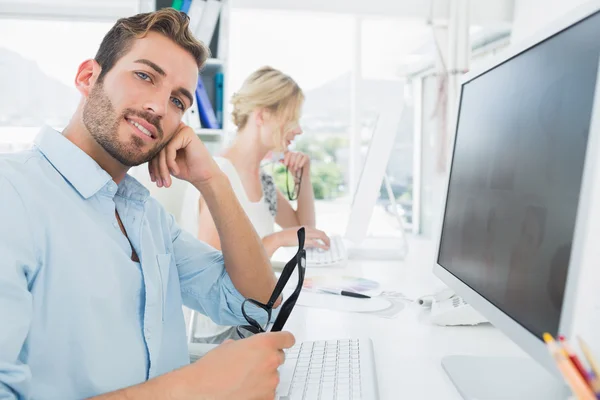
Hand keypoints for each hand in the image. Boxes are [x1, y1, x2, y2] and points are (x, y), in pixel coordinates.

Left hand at [148, 122, 219, 187]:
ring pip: (162, 149)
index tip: (153, 180)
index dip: (151, 165)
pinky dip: (170, 162)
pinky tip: (176, 171)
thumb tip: (137, 154)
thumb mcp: (165, 163)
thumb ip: (154, 156)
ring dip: (163, 168)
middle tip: (160, 183)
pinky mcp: (186, 132)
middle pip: (156, 148)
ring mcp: (181, 129)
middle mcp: (174, 129)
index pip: (153, 148)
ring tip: (166, 181)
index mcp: (168, 135)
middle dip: (157, 168)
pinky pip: (170, 148)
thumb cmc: (186, 169)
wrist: (204, 176)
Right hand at [173, 331, 294, 399]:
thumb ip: (248, 344)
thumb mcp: (230, 345)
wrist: (201, 389)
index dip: (283, 340)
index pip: (287, 339)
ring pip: (272, 376)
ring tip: (243, 379)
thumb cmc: (212, 368)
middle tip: (251, 364)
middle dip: (267, 360)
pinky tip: (244, 389)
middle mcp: (270, 361)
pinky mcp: (267, 398)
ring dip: (262, 377)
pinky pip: (268, 391)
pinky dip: (259, 391)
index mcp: (263, 344)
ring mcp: (270, 381)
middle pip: (279, 358)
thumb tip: (252, 349)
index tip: (283, 342)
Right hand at [274, 226, 329, 249]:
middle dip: (326, 238)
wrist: (280, 237)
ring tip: (328, 246)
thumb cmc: (285, 236)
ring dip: (326, 241)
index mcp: (305, 227)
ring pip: (321, 236)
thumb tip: (306, 242)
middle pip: (321, 232)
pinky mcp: (305, 240)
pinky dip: (322, 246)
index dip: (322, 235)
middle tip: (328, 243)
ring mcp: (307, 234)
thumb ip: (302, 236)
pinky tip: (325, 248)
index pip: (317, 230)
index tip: (324, 240)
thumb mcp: (295, 234)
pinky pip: (316, 243)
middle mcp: (307, 229)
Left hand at [281, 151, 309, 176]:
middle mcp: (296, 153)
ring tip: (295, 169)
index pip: (287, 152)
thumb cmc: (294, 173)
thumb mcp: (289, 168)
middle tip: (291, 166)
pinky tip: (299, 166)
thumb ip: (285, 163)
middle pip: (293, 153)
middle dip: (291, 160)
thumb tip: (280, 160)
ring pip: (298, 154)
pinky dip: (301, 162)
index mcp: (291, 155)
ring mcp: (302, 154)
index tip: (285, 164)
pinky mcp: (307, 157)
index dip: (286, 157)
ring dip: (296, 162)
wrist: (302, 178)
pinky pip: (304, 157)